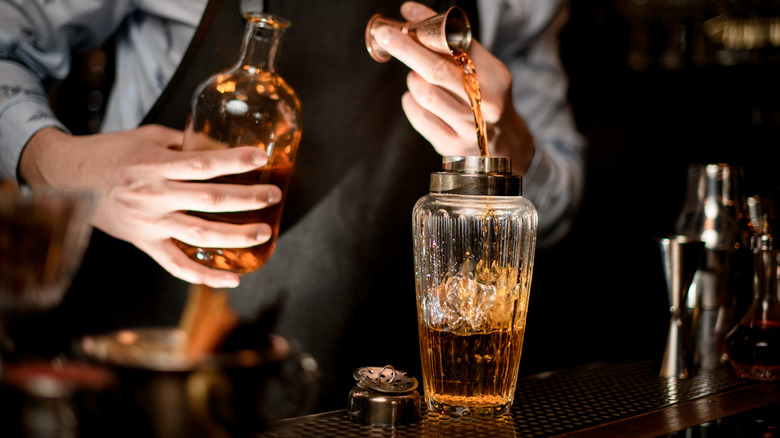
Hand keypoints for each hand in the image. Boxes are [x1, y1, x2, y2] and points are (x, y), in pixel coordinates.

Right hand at [20, 125, 282, 287]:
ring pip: (199, 235)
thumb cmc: (110, 153)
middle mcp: (155, 197)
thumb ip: (185, 144)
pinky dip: (204, 277)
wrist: (67, 177)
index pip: (203, 163)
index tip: (261, 157)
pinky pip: (176, 266)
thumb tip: (221, 148)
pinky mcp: (144, 243)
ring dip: (236, 237)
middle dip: (247, 199)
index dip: (234, 161)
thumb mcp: (148, 136)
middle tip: (274, 195)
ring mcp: (150, 224)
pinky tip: (232, 280)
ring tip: (264, 233)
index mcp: (155, 166)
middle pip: (210, 201)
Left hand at [372, 2, 534, 173]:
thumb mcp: (481, 68)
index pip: (458, 47)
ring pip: (424, 93)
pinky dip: (411, 102)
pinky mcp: (452, 146)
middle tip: (386, 36)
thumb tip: (411, 13)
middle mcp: (486, 104)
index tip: (406, 18)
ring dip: (413, 80)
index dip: (429, 30)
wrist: (504, 145)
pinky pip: (419, 116)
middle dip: (406, 49)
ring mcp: (469, 128)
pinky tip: (417, 99)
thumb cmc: (486, 97)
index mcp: (496, 78)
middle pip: (436, 70)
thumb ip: (450, 41)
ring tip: (419, 78)